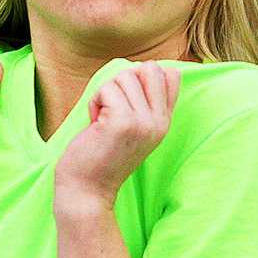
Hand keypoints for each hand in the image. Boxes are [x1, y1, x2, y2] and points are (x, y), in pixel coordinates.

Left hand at [55, 63, 177, 208]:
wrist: (87, 190)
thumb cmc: (102, 154)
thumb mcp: (134, 128)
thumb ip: (146, 103)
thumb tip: (152, 67)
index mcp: (164, 122)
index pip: (171, 74)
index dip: (143, 77)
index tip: (127, 101)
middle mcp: (159, 122)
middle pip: (150, 68)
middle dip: (124, 80)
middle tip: (113, 107)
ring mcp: (143, 122)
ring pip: (125, 76)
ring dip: (105, 93)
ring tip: (102, 119)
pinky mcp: (122, 122)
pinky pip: (107, 89)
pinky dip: (95, 102)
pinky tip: (95, 124)